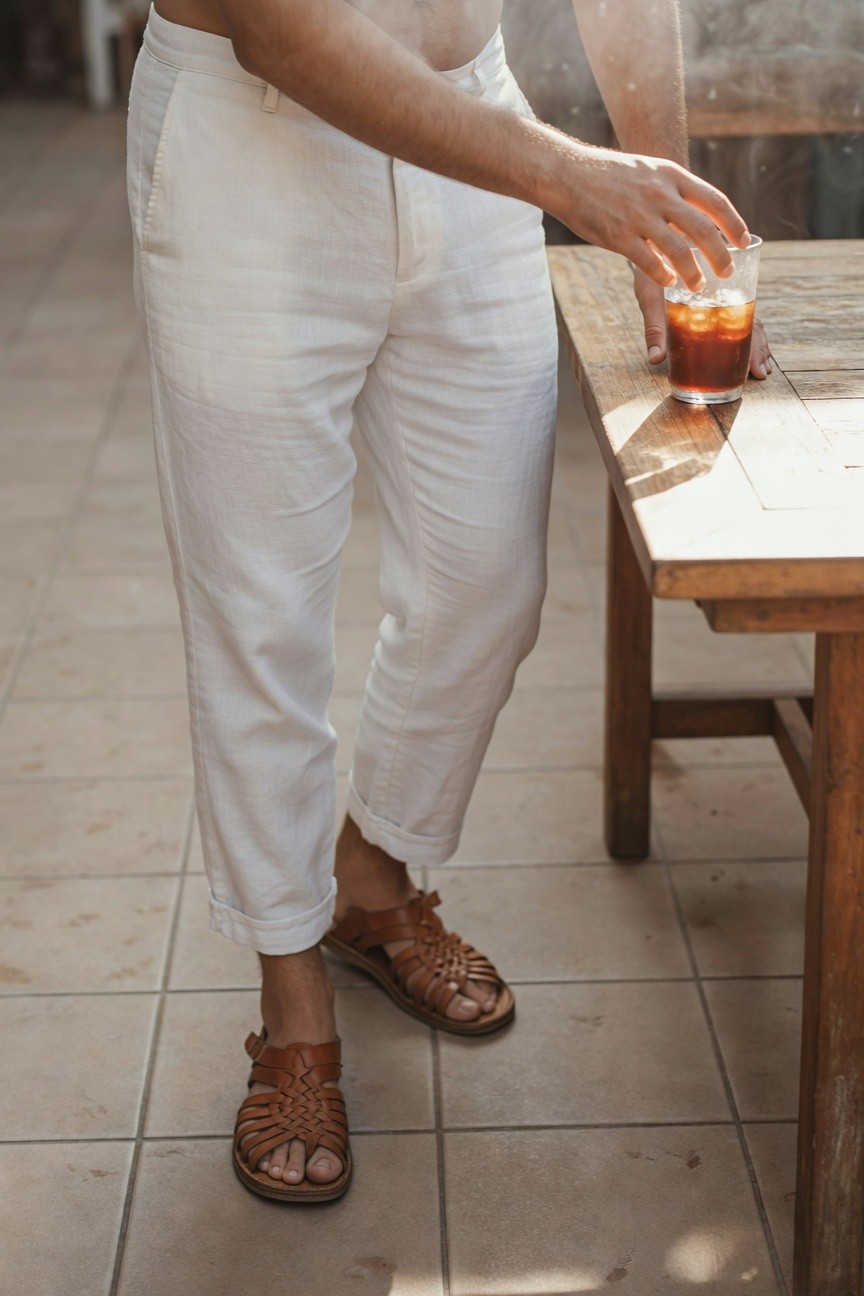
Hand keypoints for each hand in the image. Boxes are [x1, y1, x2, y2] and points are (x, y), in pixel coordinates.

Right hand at [557, 149, 749, 290]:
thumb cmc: (610, 174)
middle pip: (703, 229)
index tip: (744, 242)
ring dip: (693, 273)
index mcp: (671, 176)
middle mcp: (659, 194)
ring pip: (679, 251)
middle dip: (720, 255)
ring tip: (699, 285)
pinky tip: (669, 282)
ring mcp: (639, 216)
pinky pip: (650, 262)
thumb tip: (697, 216)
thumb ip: (673, 191)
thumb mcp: (649, 171)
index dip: (733, 224)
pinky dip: (664, 275)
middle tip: (727, 272)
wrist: (569, 172)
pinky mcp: (619, 236)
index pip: (715, 201)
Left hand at [632, 268, 772, 378]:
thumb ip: (655, 326)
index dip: (753, 343)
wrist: (652, 239)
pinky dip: (743, 331)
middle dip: (757, 346)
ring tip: (759, 369)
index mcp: (716, 284)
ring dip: (754, 342)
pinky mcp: (717, 293)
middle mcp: (725, 286)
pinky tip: (746, 351)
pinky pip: (737, 311)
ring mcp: (724, 290)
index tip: (757, 366)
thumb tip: (656, 358)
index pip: (742, 317)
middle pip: (750, 318)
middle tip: (761, 373)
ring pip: (747, 315)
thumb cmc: (650, 267)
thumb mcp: (651, 295)